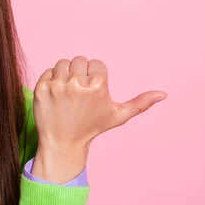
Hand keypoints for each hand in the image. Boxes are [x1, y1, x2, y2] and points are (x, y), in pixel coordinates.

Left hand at [31, 56, 166, 182]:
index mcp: (98, 86)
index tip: (91, 93)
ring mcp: (57, 85)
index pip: (96, 64)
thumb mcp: (117, 116)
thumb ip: (140, 104)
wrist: (62, 143)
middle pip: (79, 60)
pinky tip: (55, 96)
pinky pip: (48, 71)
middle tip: (78, 94)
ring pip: (63, 63)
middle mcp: (77, 84)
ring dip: (65, 74)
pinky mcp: (41, 88)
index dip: (95, 77)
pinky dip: (51, 80)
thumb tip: (163, 94)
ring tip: (67, 94)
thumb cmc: (91, 127)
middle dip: (80, 73)